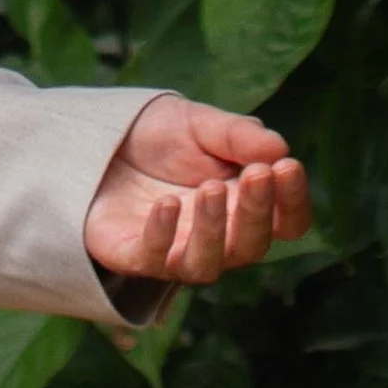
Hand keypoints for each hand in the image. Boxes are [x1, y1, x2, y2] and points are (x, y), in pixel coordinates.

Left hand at [84, 98, 310, 285]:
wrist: (95, 136)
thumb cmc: (156, 135)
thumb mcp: (196, 122)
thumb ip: (236, 136)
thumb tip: (279, 147)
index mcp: (241, 206)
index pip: (284, 221)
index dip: (292, 200)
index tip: (289, 165)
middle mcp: (214, 237)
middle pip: (250, 246)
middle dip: (258, 212)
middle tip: (258, 174)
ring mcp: (174, 250)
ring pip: (206, 264)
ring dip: (214, 229)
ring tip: (211, 188)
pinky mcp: (132, 254)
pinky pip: (152, 259)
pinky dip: (161, 236)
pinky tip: (165, 204)